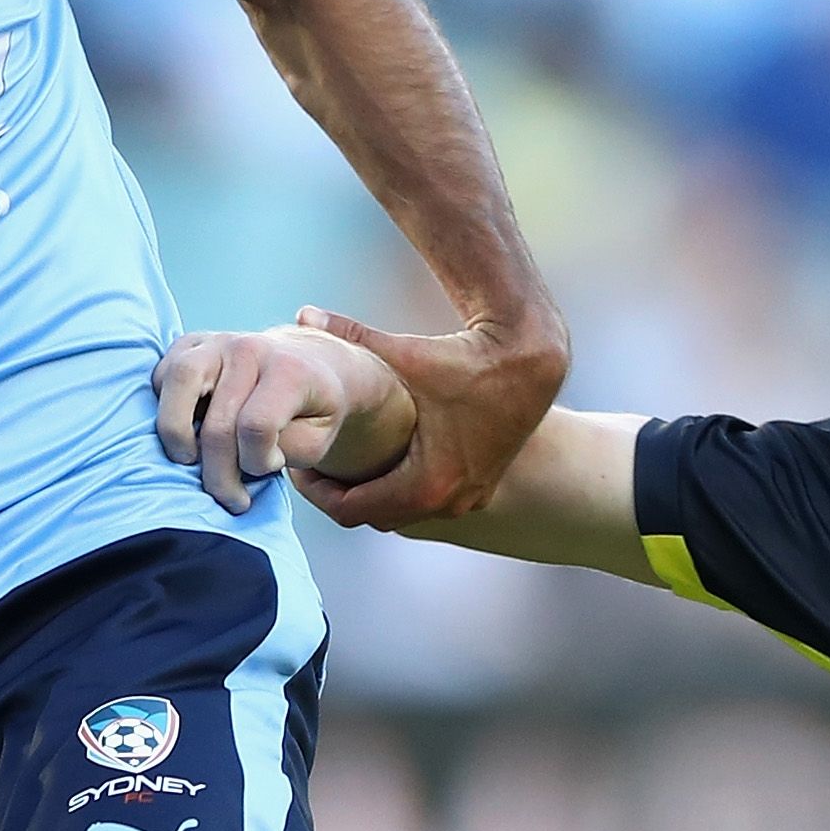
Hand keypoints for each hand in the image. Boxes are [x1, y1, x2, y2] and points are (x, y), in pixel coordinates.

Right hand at [152, 316, 417, 512]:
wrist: (312, 362)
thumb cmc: (314, 408)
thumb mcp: (318, 438)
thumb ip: (285, 451)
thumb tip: (240, 459)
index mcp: (289, 370)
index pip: (256, 427)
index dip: (258, 462)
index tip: (271, 468)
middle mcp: (250, 348)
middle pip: (216, 421)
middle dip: (218, 473)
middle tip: (229, 495)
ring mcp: (218, 341)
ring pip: (177, 381)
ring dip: (174, 433)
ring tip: (189, 459)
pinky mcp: (193, 341)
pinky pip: (163, 371)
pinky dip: (164, 403)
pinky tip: (185, 424)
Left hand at [284, 301, 562, 527]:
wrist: (532, 362)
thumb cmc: (467, 359)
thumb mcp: (406, 353)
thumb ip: (353, 336)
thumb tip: (302, 313)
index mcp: (425, 483)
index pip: (350, 509)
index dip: (315, 491)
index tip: (297, 464)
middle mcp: (448, 502)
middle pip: (373, 517)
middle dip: (341, 492)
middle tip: (314, 462)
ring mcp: (468, 499)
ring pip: (401, 512)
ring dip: (373, 492)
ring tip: (344, 459)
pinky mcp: (479, 488)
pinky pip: (426, 501)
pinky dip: (401, 487)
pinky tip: (384, 456)